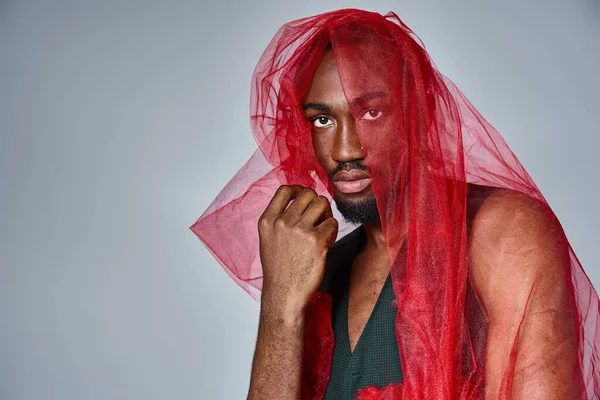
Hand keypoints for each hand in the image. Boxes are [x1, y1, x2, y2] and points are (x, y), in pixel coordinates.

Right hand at [258, 185, 337, 319]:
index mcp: (267, 221)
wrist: (284, 295)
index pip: (284, 189)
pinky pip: (332, 222)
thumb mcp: (269, 240)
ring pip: (322, 204)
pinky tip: (326, 244)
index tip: (306, 200)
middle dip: (317, 203)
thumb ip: (280, 219)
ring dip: (326, 215)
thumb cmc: (280, 270)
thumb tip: (300, 198)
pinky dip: (333, 232)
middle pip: (308, 194)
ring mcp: (299, 230)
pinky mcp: (316, 240)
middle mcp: (282, 222)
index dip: (299, 190)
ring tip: (323, 231)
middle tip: (318, 219)